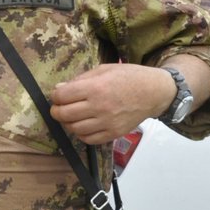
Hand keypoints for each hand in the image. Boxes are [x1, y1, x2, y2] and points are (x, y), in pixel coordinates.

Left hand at [49, 63, 173, 143]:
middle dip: (56, 111)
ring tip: (71, 116)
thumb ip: (80, 80)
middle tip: (58, 108)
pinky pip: (89, 139)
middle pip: (64, 114)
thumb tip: (59, 90)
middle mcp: (99, 107)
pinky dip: (81, 134)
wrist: (154, 92)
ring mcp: (107, 122)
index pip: (62, 96)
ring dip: (68, 123)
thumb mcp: (103, 70)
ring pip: (74, 129)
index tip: (57, 95)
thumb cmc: (128, 77)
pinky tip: (83, 126)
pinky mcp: (114, 133)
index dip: (55, 96)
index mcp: (95, 88)